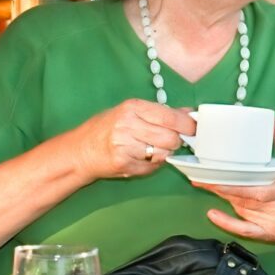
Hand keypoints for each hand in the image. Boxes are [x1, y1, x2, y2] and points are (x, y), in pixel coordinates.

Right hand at [71, 99, 195, 181]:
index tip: (195, 129)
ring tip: (151, 149)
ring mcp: (125, 146)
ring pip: (163, 154)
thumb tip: (189, 113)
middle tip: (169, 141)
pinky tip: (140, 158)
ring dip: (163, 153)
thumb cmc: (107, 129)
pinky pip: (152, 167)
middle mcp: (128, 125)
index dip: (188, 125)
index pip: (170, 117)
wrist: (79, 151)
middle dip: (176, 141)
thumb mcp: (131, 112)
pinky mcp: (124, 164)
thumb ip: (160, 112)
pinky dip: (152, 165)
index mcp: (132, 107)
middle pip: (171, 138)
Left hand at [194, 116, 274, 244]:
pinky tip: (213, 214)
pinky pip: (247, 231)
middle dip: (220, 187)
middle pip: (244, 198)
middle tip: (199, 176)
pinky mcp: (273, 234)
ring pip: (243, 211)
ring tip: (204, 186)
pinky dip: (228, 224)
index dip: (231, 182)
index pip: (255, 187)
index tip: (212, 172)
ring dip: (223, 199)